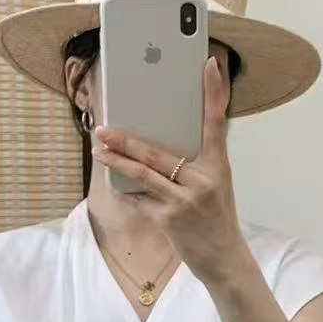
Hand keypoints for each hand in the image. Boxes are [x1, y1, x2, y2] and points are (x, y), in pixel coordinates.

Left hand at [89, 56, 247, 286]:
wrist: (223, 258)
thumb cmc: (216, 216)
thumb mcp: (215, 183)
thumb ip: (195, 162)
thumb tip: (160, 141)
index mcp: (218, 165)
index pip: (216, 121)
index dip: (214, 91)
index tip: (208, 64)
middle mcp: (203, 180)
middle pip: (158, 153)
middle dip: (127, 140)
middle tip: (104, 127)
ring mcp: (184, 201)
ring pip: (142, 175)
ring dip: (116, 161)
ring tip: (99, 149)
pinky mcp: (168, 220)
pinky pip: (139, 199)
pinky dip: (125, 190)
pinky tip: (113, 182)